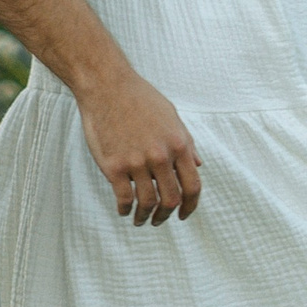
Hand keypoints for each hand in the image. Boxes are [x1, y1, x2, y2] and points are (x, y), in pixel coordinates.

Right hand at [76, 65, 202, 223]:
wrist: (107, 86)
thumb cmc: (140, 98)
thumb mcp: (172, 116)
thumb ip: (187, 143)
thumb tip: (198, 165)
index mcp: (179, 144)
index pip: (193, 186)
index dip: (191, 206)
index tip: (184, 214)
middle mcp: (160, 156)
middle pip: (171, 199)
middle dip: (166, 215)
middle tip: (159, 219)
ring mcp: (137, 162)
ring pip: (147, 203)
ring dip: (145, 216)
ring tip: (140, 219)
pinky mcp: (114, 166)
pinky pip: (124, 198)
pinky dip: (125, 209)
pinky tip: (124, 210)